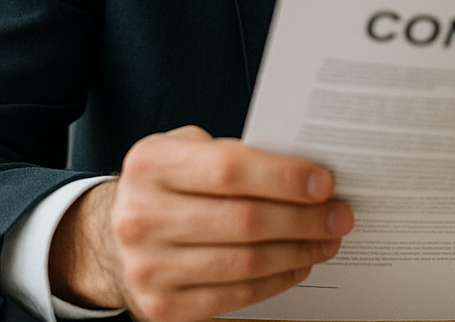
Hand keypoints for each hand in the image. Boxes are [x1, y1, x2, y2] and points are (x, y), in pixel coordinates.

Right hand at [48, 126, 352, 321]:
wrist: (114, 235)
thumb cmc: (170, 181)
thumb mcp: (188, 148)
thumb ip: (237, 153)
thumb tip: (307, 170)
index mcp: (152, 164)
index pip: (230, 169)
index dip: (283, 177)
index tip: (324, 182)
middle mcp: (143, 217)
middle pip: (244, 221)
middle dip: (304, 219)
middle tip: (340, 214)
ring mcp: (149, 267)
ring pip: (244, 262)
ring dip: (298, 251)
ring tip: (328, 239)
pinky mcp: (161, 308)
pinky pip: (234, 296)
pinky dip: (276, 280)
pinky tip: (299, 264)